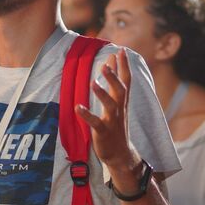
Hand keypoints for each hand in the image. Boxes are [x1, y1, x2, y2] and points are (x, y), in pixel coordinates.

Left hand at [76, 49, 139, 177]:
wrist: (120, 154)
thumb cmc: (116, 125)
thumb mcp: (118, 103)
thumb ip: (114, 83)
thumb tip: (111, 61)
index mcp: (122, 101)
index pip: (126, 81)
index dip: (124, 66)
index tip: (122, 50)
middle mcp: (120, 109)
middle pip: (120, 90)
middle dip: (114, 78)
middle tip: (105, 64)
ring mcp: (112, 121)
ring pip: (111, 105)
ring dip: (102, 94)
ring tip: (93, 82)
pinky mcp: (103, 132)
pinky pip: (96, 123)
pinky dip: (87, 115)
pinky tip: (78, 107)